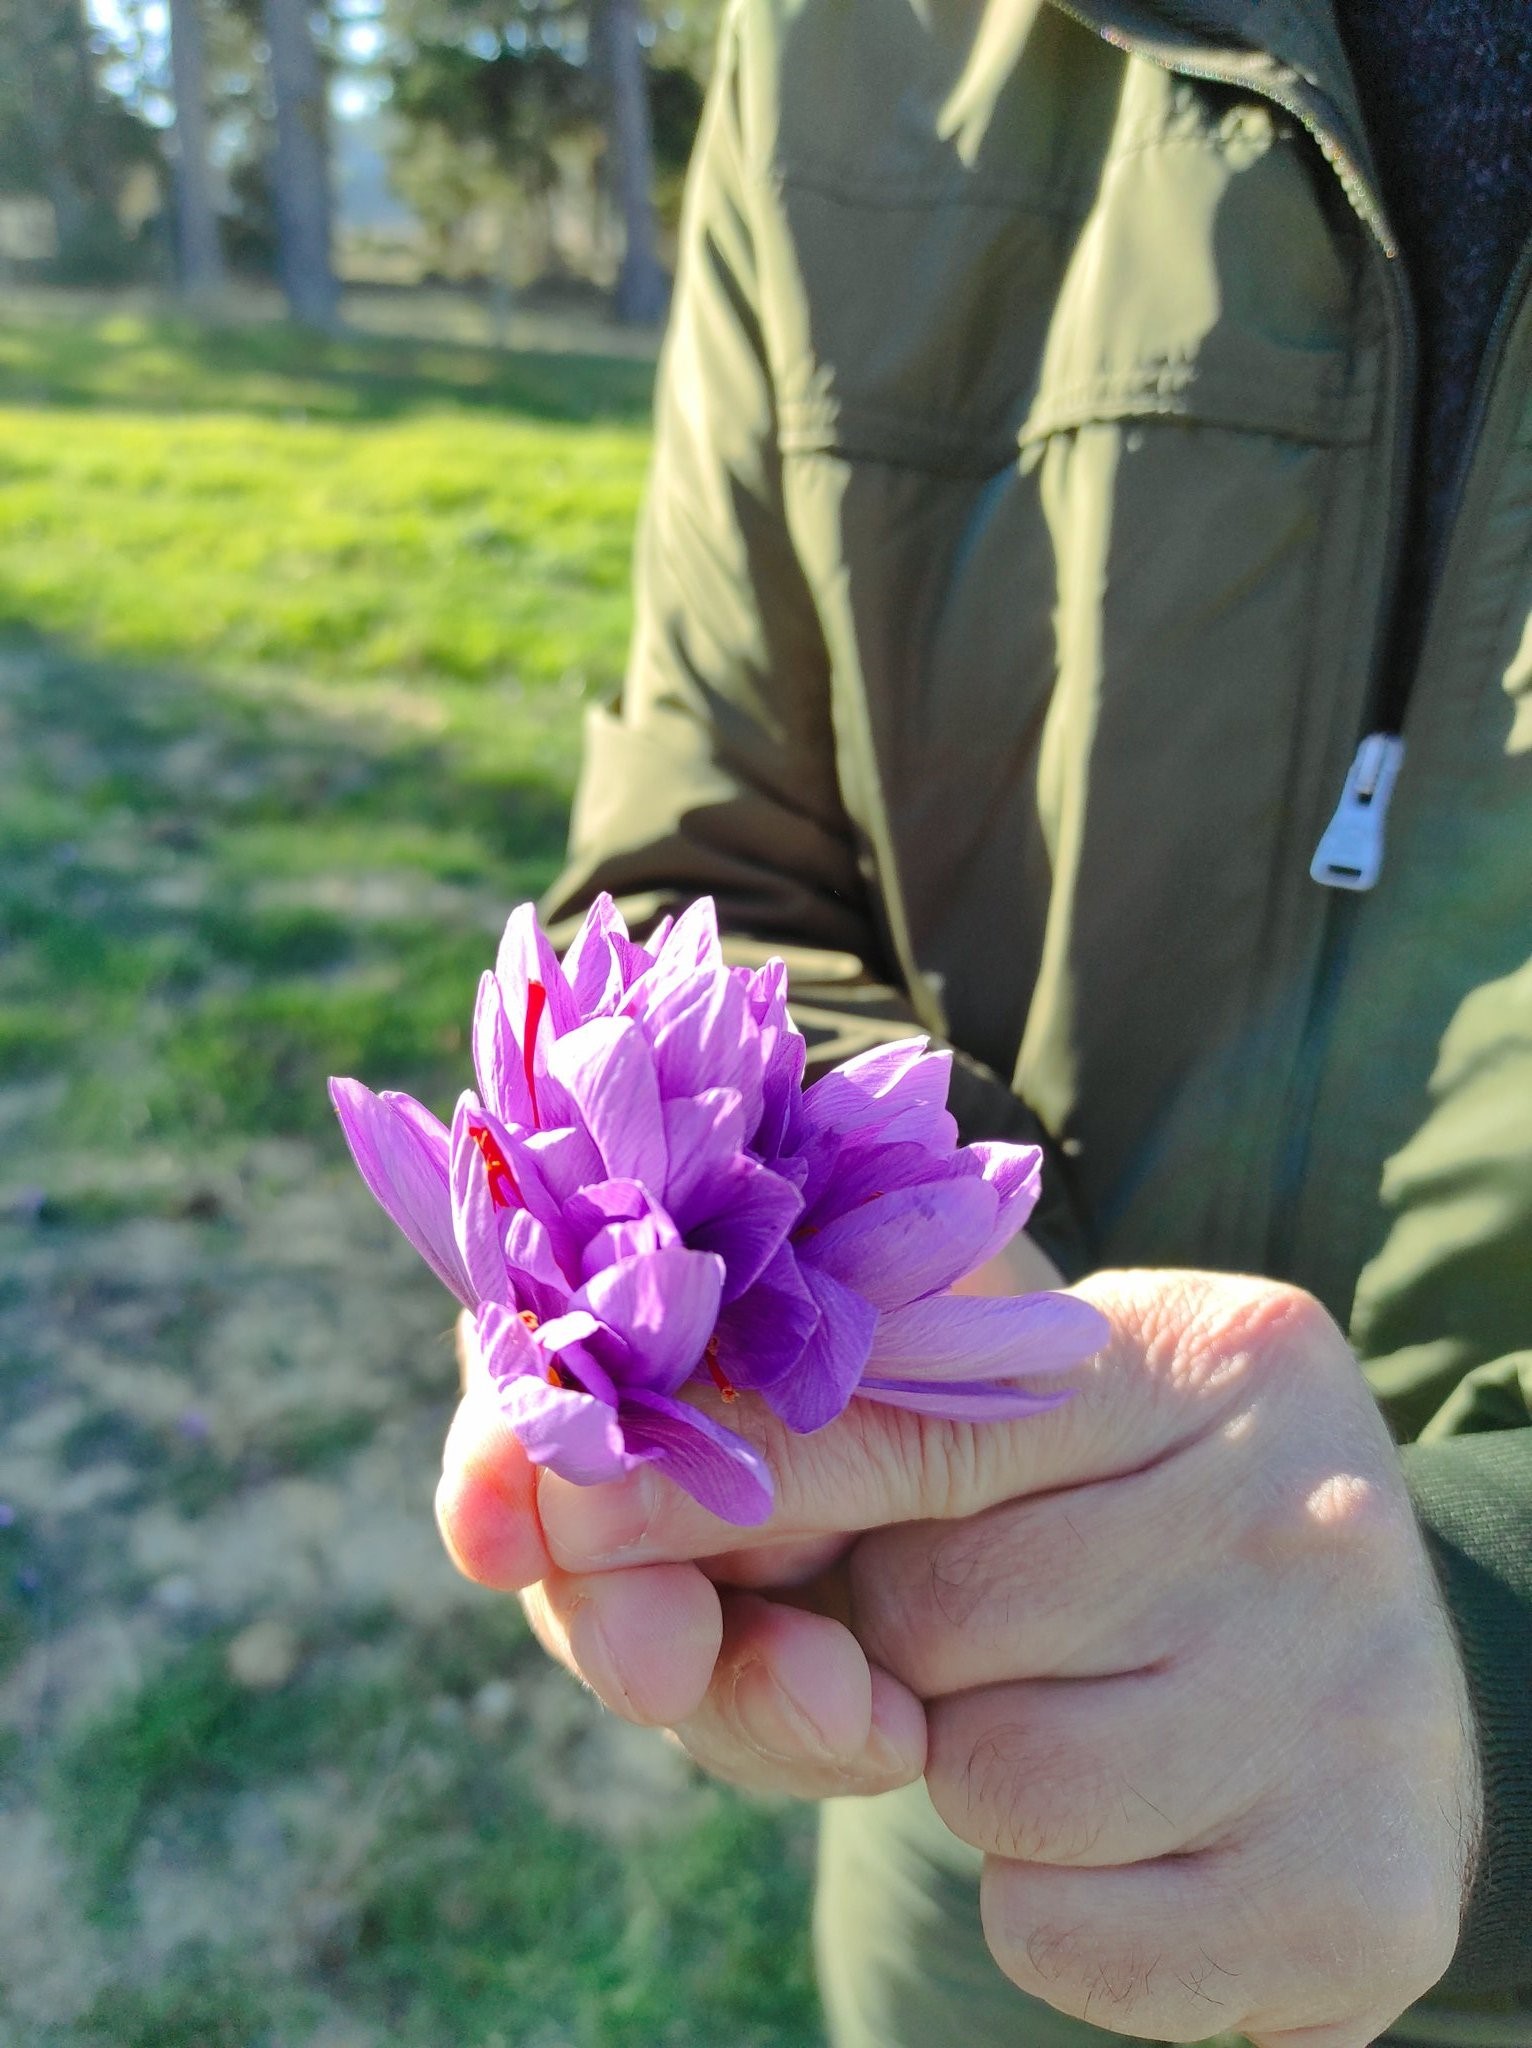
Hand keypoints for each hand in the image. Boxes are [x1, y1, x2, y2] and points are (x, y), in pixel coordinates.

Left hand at [436, 1269, 1480, 2045]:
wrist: (1356, 1712)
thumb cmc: (1112, 1539)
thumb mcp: (995, 1437)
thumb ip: (794, 1429)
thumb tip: (523, 1507)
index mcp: (1210, 1350)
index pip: (902, 1412)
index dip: (722, 1474)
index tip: (559, 1513)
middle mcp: (1309, 1505)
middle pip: (927, 1612)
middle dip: (888, 1641)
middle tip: (974, 1624)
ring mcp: (1356, 1701)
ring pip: (985, 1778)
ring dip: (971, 1769)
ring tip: (1082, 1710)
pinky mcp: (1363, 1896)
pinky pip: (1061, 1937)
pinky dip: (1052, 1911)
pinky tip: (1141, 1836)